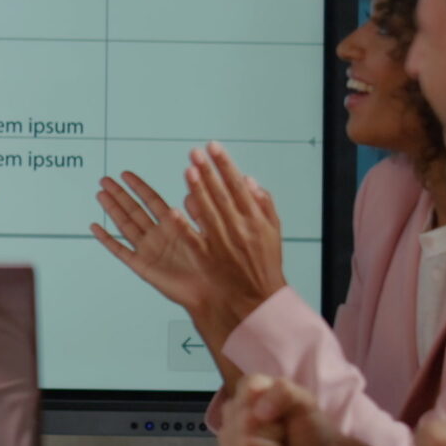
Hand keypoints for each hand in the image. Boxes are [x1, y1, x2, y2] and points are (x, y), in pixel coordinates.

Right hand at [90, 171, 214, 313]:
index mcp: (174, 225)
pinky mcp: (142, 266)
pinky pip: (120, 250)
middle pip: (133, 210)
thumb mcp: (208, 234)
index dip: (138, 186)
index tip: (126, 174)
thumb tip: (190, 192)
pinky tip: (96, 228)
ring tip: (100, 195)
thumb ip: (196, 214)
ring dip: (112, 210)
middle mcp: (158, 235)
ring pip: (124, 225)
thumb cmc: (215, 266)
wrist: (211, 292)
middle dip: (119, 194)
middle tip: (105, 180)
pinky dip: (107, 240)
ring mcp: (148, 250)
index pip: (151, 200)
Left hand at [181, 142, 287, 327]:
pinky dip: (184, 226)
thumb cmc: (265, 264)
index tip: (213, 146)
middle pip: (220, 194)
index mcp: (254, 219)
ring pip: (207, 212)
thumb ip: (263, 204)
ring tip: (188, 170)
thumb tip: (250, 179)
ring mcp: (223, 243)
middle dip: (208, 171)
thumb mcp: (272, 231)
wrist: (258, 298)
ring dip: (197, 190)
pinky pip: (193, 240)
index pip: (236, 186)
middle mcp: (239, 228)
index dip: (224, 165)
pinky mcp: (208, 259)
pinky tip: (173, 210)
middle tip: (195, 151)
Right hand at [217, 375, 326, 445]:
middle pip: (246, 420)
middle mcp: (233, 411)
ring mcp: (227, 438)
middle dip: (275, 431)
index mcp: (249, 390)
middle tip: (283, 433)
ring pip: (246, 445)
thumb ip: (284, 393)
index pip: (250, 387)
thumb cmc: (308, 429)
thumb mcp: (305, 403)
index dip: (272, 401)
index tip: (285, 410)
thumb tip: (257, 413)